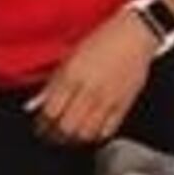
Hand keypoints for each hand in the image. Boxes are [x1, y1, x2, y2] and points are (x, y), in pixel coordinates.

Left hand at [27, 8, 158, 147]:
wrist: (134, 35)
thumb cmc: (102, 40)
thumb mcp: (70, 56)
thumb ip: (54, 81)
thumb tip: (39, 103)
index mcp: (72, 75)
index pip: (50, 112)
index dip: (42, 125)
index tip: (40, 128)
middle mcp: (89, 90)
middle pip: (66, 127)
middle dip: (55, 137)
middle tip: (51, 137)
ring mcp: (107, 100)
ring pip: (86, 134)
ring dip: (74, 139)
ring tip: (68, 137)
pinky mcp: (124, 105)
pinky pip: (106, 131)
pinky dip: (95, 136)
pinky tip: (89, 132)